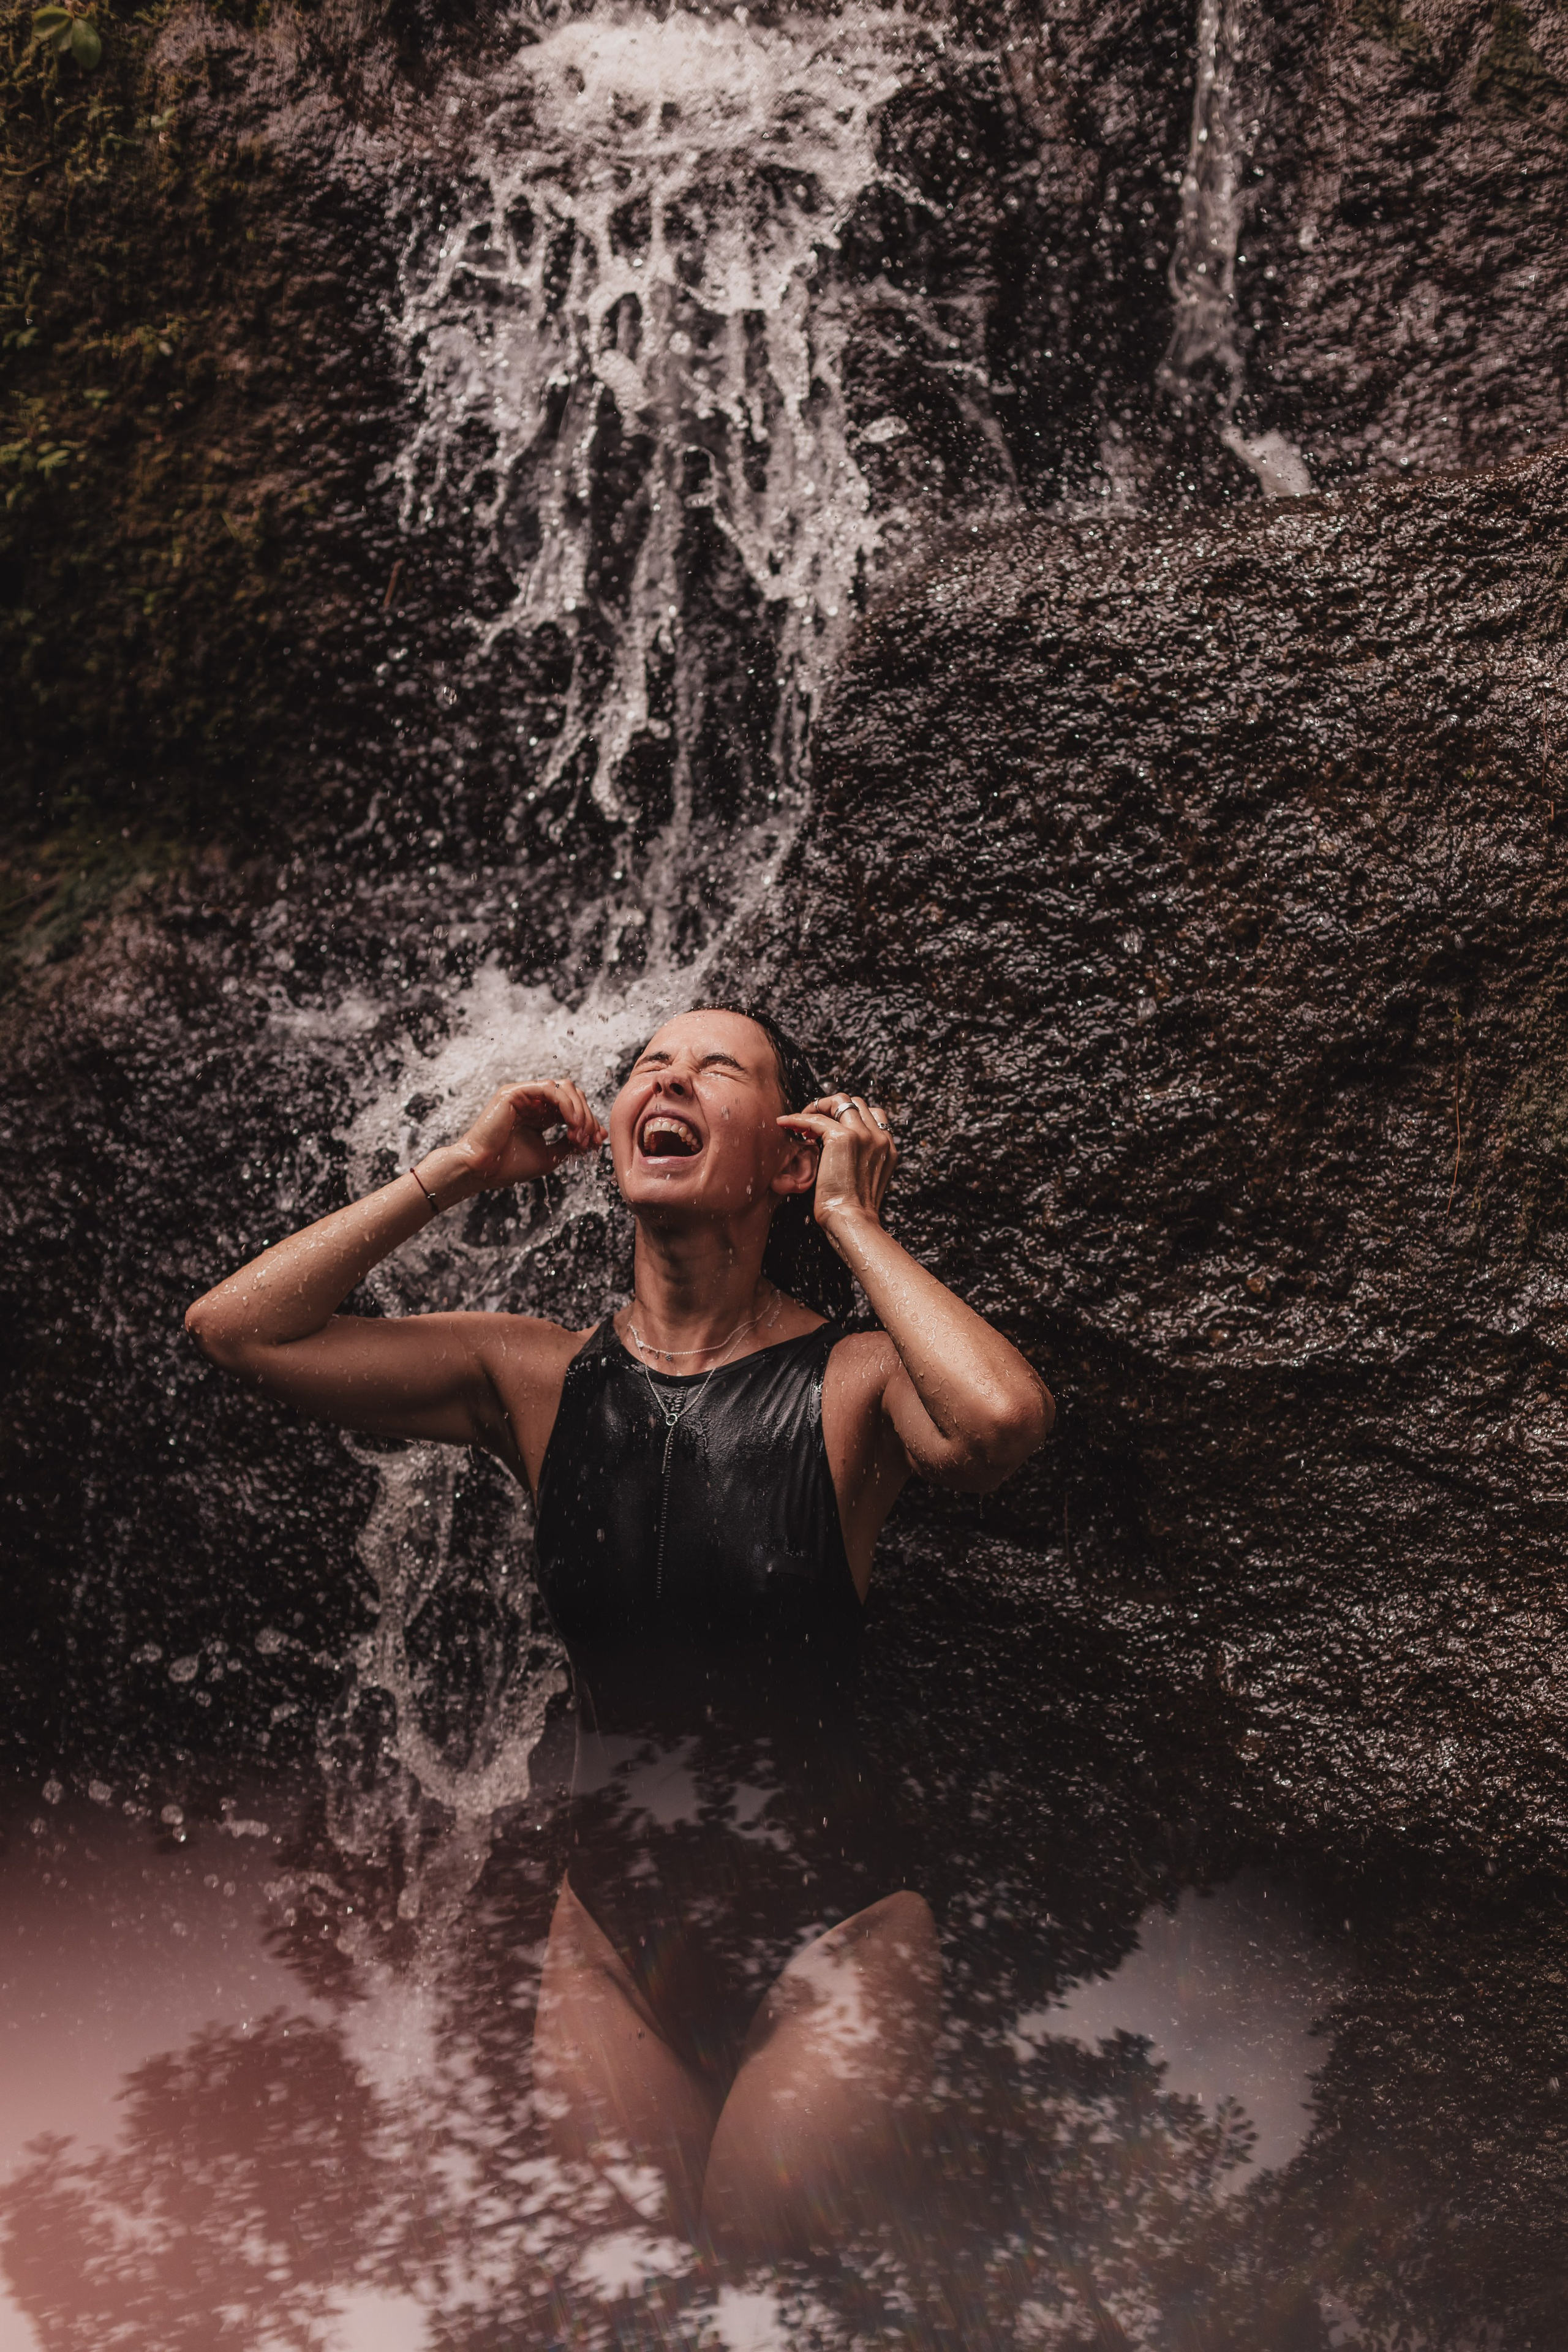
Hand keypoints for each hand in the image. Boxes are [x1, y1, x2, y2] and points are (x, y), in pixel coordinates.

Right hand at [425, 1079, 605, 1203]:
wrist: (483, 1170)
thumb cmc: (510, 1166)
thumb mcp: (550, 1156)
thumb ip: (570, 1143)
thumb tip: (595, 1136)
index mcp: (540, 1115)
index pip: (573, 1109)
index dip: (589, 1122)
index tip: (598, 1141)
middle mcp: (533, 1102)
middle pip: (573, 1096)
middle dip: (587, 1116)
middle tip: (589, 1139)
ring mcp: (524, 1095)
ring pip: (564, 1088)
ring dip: (579, 1110)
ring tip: (581, 1132)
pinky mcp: (515, 1092)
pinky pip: (550, 1089)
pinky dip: (566, 1104)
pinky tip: (572, 1123)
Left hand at [778, 1093, 898, 1239]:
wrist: (853, 1222)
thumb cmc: (853, 1211)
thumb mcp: (866, 1180)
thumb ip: (862, 1160)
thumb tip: (840, 1153)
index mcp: (887, 1147)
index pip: (873, 1114)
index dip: (849, 1115)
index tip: (830, 1127)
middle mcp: (879, 1137)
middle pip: (855, 1102)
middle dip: (831, 1108)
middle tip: (812, 1123)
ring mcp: (863, 1135)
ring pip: (839, 1101)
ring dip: (817, 1107)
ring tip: (801, 1123)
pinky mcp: (843, 1138)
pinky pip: (816, 1118)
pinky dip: (798, 1118)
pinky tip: (785, 1124)